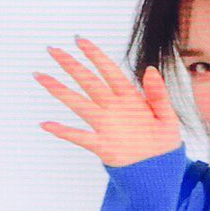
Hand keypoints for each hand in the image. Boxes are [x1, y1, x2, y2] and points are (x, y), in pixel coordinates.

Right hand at [35, 36, 181, 165]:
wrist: (160, 169)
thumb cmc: (164, 142)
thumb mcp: (168, 116)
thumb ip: (158, 94)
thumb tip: (151, 69)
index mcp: (130, 98)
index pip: (110, 72)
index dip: (95, 55)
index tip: (80, 40)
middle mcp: (114, 108)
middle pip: (89, 82)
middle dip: (71, 66)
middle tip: (53, 50)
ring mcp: (106, 125)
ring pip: (79, 104)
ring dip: (60, 90)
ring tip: (42, 77)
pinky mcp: (103, 145)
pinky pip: (80, 137)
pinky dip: (63, 131)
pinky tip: (46, 124)